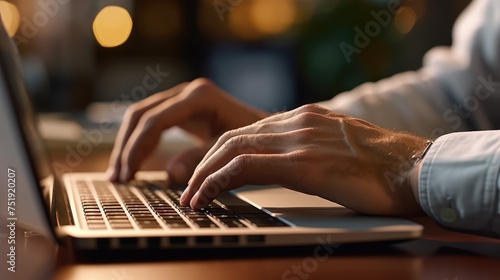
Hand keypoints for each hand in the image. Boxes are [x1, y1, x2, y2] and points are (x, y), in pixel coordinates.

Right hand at [107, 78, 269, 183]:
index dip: (137, 147)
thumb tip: (170, 174)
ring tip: (119, 175)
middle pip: (141, 114)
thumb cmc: (255, 141)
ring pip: (142, 117)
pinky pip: (152, 122)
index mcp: (199, 97)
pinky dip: (140, 142)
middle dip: (126, 146)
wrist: (269, 132)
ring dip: (128, 144)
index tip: (129, 173)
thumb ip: (201, 160)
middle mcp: (187, 92)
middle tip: (119, 177)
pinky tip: (133, 163)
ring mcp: (183, 98)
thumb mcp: (229, 151)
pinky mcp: (182, 109)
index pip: (155, 120)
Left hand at [181, 104, 427, 215]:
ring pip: (232, 149)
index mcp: (304, 118)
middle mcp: (296, 122)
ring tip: (191, 197)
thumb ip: (313, 148)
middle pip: (232, 137)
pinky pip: (245, 166)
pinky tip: (207, 196)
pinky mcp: (302, 162)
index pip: (248, 132)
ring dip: (205, 174)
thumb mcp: (339, 148)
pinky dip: (219, 180)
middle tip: (190, 188)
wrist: (414, 168)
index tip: (207, 175)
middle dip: (205, 164)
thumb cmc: (383, 167)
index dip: (220, 155)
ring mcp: (298, 139)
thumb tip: (296, 164)